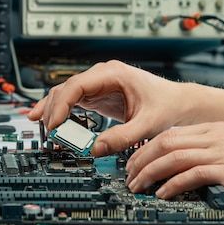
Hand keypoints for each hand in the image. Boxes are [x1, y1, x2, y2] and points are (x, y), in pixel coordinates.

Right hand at [27, 60, 194, 156]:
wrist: (182, 104)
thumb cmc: (169, 106)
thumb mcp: (148, 124)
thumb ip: (123, 137)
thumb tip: (96, 150)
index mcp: (113, 74)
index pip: (76, 85)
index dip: (61, 105)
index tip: (54, 124)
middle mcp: (103, 76)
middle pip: (66, 89)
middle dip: (53, 110)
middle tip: (47, 132)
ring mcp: (99, 86)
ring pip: (66, 94)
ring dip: (53, 110)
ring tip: (41, 128)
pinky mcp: (99, 97)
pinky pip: (73, 102)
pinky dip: (61, 112)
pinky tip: (48, 122)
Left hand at [126, 122, 223, 201]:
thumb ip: (212, 148)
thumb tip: (188, 164)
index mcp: (212, 129)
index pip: (170, 134)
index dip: (147, 147)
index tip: (135, 160)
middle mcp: (212, 137)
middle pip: (165, 143)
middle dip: (141, 159)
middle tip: (129, 175)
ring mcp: (220, 152)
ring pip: (173, 157)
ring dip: (151, 172)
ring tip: (138, 186)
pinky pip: (193, 175)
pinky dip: (173, 184)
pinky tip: (163, 193)